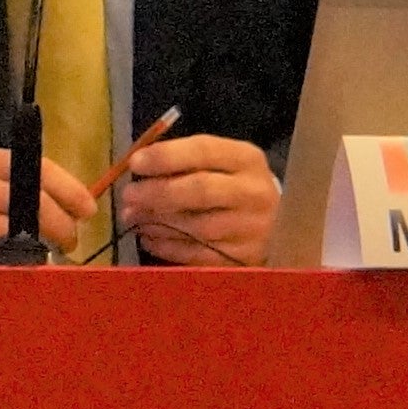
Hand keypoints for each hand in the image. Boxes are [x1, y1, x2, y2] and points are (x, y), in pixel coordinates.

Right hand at [0, 144, 98, 265]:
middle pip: (36, 205)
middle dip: (62, 227)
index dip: (71, 191)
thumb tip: (66, 206)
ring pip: (19, 234)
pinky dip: (10, 263)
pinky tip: (13, 265)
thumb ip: (11, 181)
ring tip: (43, 254)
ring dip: (40, 248)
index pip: (38, 170)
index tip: (87, 210)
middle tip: (69, 241)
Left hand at [111, 130, 281, 265]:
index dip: (166, 156)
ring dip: (156, 222)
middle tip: (128, 195)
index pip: (204, 150)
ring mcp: (254, 229)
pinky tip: (149, 238)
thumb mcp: (220, 163)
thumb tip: (137, 166)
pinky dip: (166, 246)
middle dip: (157, 192)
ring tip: (133, 217)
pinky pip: (198, 254)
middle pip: (200, 190)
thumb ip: (184, 161)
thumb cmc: (233, 186)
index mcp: (247, 159)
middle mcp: (255, 193)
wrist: (279, 225)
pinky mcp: (245, 258)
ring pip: (196, 227)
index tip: (135, 163)